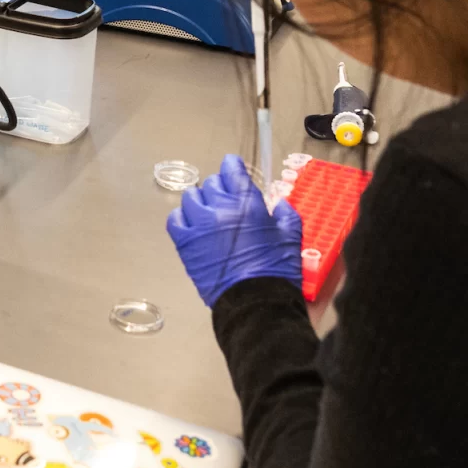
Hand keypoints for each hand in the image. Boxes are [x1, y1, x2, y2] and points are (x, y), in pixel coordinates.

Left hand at [164, 153, 302, 307]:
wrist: (255, 300)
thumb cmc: (276, 269)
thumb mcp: (292, 237)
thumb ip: (286, 214)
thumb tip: (279, 203)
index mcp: (246, 203)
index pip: (231, 169)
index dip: (231, 167)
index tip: (232, 169)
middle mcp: (219, 208)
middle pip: (211, 183)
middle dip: (220, 188)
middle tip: (227, 200)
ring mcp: (199, 225)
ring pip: (191, 197)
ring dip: (200, 200)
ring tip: (208, 212)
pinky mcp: (184, 243)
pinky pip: (175, 219)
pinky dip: (182, 217)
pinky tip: (192, 224)